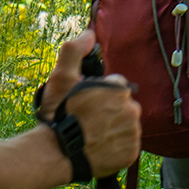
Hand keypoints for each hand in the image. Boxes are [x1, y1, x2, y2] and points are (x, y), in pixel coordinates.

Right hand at [37, 31, 141, 177]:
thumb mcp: (61, 78)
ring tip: (92, 134)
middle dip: (109, 110)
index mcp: (119, 90)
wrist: (55, 154)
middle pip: (123, 106)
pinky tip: (99, 148)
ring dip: (113, 128)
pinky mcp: (131, 153)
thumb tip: (89, 33)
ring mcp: (133, 133)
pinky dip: (116, 147)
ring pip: (126, 126)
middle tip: (88, 120)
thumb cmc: (58, 115)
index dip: (100, 94)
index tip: (86, 103)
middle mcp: (132, 109)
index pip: (116, 87)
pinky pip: (127, 147)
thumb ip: (74, 51)